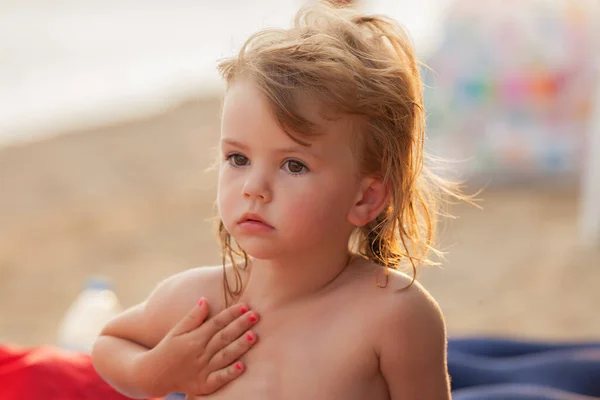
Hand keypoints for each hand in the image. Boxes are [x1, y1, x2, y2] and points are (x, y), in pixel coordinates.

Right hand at [137, 298, 259, 396]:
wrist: (153, 375)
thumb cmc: (168, 349)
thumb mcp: (177, 330)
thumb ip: (193, 317)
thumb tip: (205, 300)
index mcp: (194, 338)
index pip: (216, 323)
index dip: (231, 314)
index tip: (245, 305)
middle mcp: (200, 353)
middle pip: (223, 337)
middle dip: (240, 326)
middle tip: (255, 315)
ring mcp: (203, 370)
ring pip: (225, 356)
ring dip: (239, 346)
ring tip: (253, 336)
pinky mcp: (204, 385)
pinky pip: (218, 379)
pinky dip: (229, 373)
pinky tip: (241, 367)